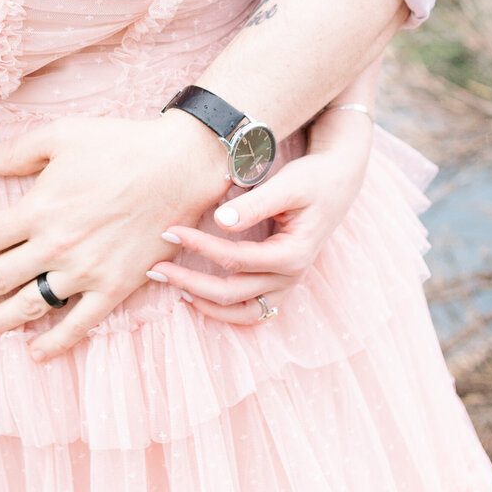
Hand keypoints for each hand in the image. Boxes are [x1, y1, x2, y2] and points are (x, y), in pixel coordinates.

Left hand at [0, 111, 227, 359]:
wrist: (177, 167)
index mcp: (39, 208)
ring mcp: (85, 271)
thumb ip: (14, 152)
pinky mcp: (114, 287)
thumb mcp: (61, 135)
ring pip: (30, 306)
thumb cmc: (119, 145)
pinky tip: (35, 352)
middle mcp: (56, 245)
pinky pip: (78, 324)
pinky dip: (55, 343)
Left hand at [152, 108, 373, 322]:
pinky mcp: (280, 284)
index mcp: (293, 254)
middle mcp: (290, 277)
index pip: (236, 259)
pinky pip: (249, 312)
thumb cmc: (312, 179)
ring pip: (239, 311)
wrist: (337, 183)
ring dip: (202, 302)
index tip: (170, 230)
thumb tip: (220, 221)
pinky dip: (222, 311)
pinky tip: (195, 297)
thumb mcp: (288, 185)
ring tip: (170, 284)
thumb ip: (255, 204)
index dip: (200, 247)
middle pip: (231, 292)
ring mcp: (286, 285)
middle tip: (154, 267)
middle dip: (188, 281)